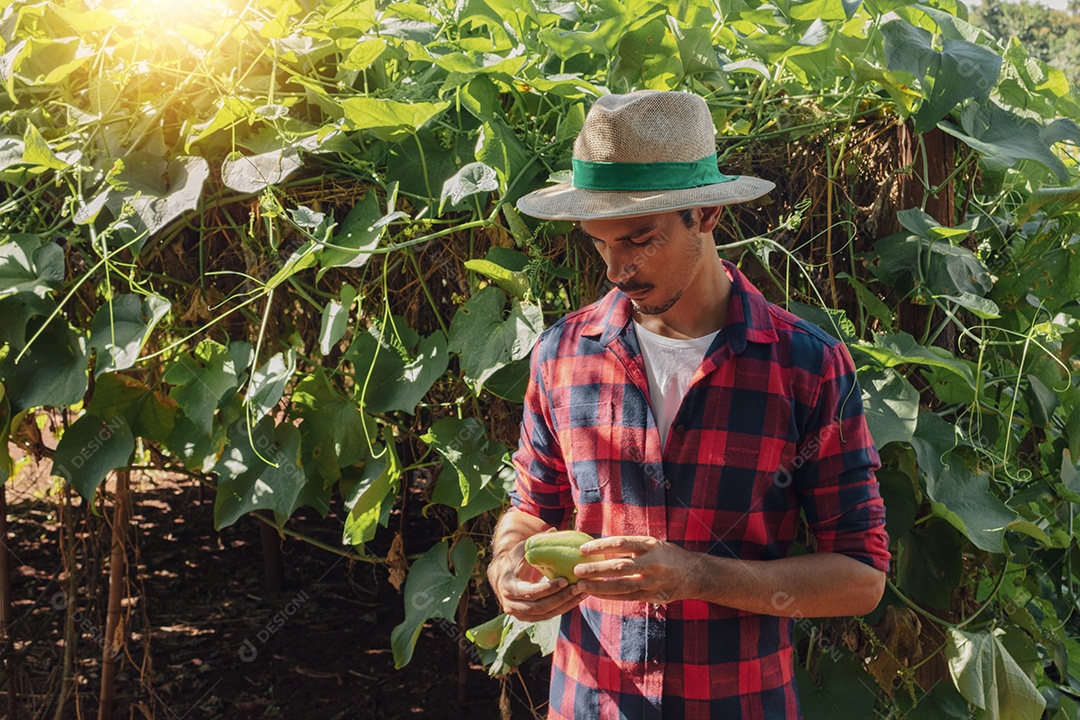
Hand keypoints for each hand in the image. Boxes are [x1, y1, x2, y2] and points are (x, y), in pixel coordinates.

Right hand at [489, 540, 585, 621]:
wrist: (501, 579)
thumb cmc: (513, 561)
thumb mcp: (519, 550)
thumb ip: (534, 542)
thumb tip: (553, 530)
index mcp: (508, 588)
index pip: (530, 592)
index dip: (548, 588)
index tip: (565, 580)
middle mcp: (512, 605)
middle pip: (540, 607)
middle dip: (561, 598)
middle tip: (578, 587)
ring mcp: (521, 615)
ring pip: (547, 614)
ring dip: (566, 604)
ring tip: (582, 592)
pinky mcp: (530, 618)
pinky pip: (549, 615)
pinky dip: (564, 607)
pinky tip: (577, 598)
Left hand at [574, 536, 701, 603]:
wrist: (695, 574)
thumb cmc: (667, 555)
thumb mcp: (652, 544)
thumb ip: (630, 547)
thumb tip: (599, 547)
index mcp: (650, 545)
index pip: (620, 543)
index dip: (600, 546)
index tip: (582, 549)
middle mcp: (652, 563)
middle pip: (619, 566)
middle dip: (596, 569)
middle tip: (577, 570)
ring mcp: (653, 582)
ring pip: (621, 586)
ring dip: (599, 586)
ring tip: (581, 585)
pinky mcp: (653, 596)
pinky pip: (627, 597)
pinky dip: (610, 596)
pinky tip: (595, 595)